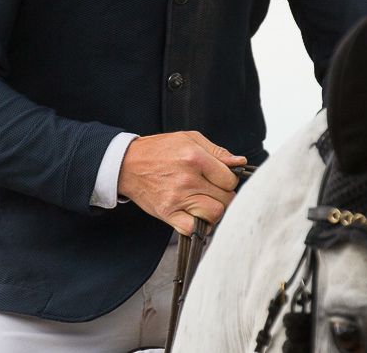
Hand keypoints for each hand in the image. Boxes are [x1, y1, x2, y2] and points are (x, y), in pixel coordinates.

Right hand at [117, 130, 246, 235]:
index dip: (229, 181)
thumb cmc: (159, 150)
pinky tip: (195, 216)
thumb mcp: (189, 139)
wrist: (127, 164)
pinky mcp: (168, 213)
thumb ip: (216, 151)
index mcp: (195, 157)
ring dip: (214, 212)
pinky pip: (193, 229)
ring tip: (205, 203)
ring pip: (214, 214)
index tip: (220, 180)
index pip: (230, 179)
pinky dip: (198, 226)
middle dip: (224, 196)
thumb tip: (239, 162)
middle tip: (213, 192)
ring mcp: (177, 198)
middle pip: (225, 199)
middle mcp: (188, 179)